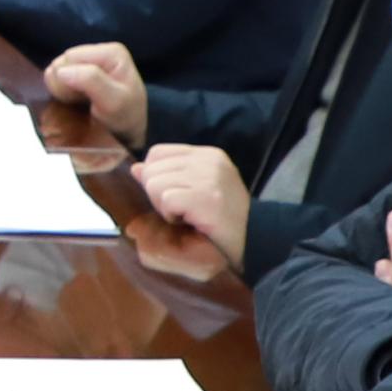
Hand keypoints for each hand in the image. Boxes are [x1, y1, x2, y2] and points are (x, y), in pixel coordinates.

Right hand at [41, 40, 149, 149]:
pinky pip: (58, 78)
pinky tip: (76, 100)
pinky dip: (63, 92)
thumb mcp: (113, 102)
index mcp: (111, 53)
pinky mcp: (81, 72)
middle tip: (81, 101)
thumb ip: (90, 81)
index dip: (68, 79)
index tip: (81, 98)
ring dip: (63, 90)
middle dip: (65, 84)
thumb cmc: (125, 117)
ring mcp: (89, 62)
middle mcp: (99, 52)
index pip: (70, 57)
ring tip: (80, 102)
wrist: (128, 131)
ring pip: (57, 71)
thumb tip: (61, 71)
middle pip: (62, 62)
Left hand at [130, 145, 252, 272]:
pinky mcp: (206, 197)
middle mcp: (208, 160)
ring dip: (163, 207)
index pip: (157, 152)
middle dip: (157, 194)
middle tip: (181, 210)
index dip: (155, 176)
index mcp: (206, 154)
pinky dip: (172, 216)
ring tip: (186, 215)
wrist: (256, 238)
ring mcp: (208, 177)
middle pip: (152, 168)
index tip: (174, 195)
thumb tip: (136, 168)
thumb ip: (167, 175)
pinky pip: (166, 200)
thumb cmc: (223, 217)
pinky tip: (190, 221)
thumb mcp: (196, 189)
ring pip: (154, 183)